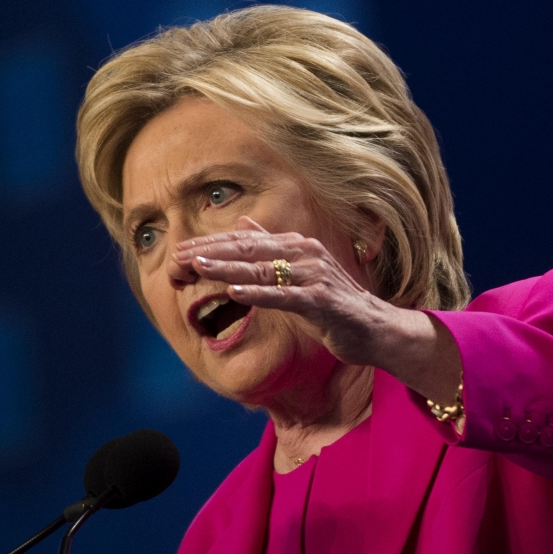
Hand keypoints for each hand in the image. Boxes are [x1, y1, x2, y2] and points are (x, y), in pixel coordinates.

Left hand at [171, 217, 394, 367]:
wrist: (374, 329)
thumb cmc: (333, 303)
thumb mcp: (299, 271)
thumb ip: (272, 247)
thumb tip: (244, 223)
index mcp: (295, 245)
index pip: (245, 241)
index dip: (211, 244)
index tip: (179, 249)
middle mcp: (304, 253)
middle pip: (249, 249)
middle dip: (211, 252)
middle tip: (178, 255)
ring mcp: (314, 276)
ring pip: (263, 270)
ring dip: (228, 267)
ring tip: (197, 266)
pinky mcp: (322, 301)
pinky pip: (285, 296)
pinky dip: (259, 293)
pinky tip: (235, 291)